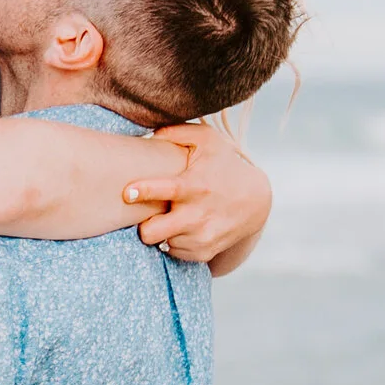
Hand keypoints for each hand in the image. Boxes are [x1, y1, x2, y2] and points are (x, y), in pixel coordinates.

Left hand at [123, 114, 271, 265]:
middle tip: (148, 213)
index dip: (143, 191)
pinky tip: (181, 228)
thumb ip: (176, 132)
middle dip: (143, 224)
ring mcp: (201, 236)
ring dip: (160, 232)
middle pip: (151, 232)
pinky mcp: (204, 252)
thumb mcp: (207, 140)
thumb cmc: (224, 166)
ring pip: (160, 243)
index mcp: (195, 185)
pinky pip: (173, 252)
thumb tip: (148, 136)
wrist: (256, 202)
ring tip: (170, 217)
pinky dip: (172, 242)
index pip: (164, 190)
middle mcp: (197, 215)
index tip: (128, 192)